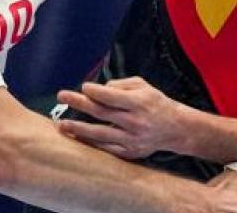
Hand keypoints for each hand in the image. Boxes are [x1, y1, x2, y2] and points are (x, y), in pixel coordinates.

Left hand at [55, 77, 188, 158]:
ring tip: (61, 125)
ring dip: (78, 128)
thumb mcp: (144, 86)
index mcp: (140, 102)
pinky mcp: (130, 152)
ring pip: (99, 134)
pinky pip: (105, 148)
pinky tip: (77, 137)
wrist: (176, 129)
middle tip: (62, 95)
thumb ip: (121, 84)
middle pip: (101, 112)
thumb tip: (98, 90)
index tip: (82, 87)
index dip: (95, 91)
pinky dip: (90, 143)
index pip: (112, 96)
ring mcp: (132, 139)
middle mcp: (135, 121)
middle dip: (79, 103)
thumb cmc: (155, 103)